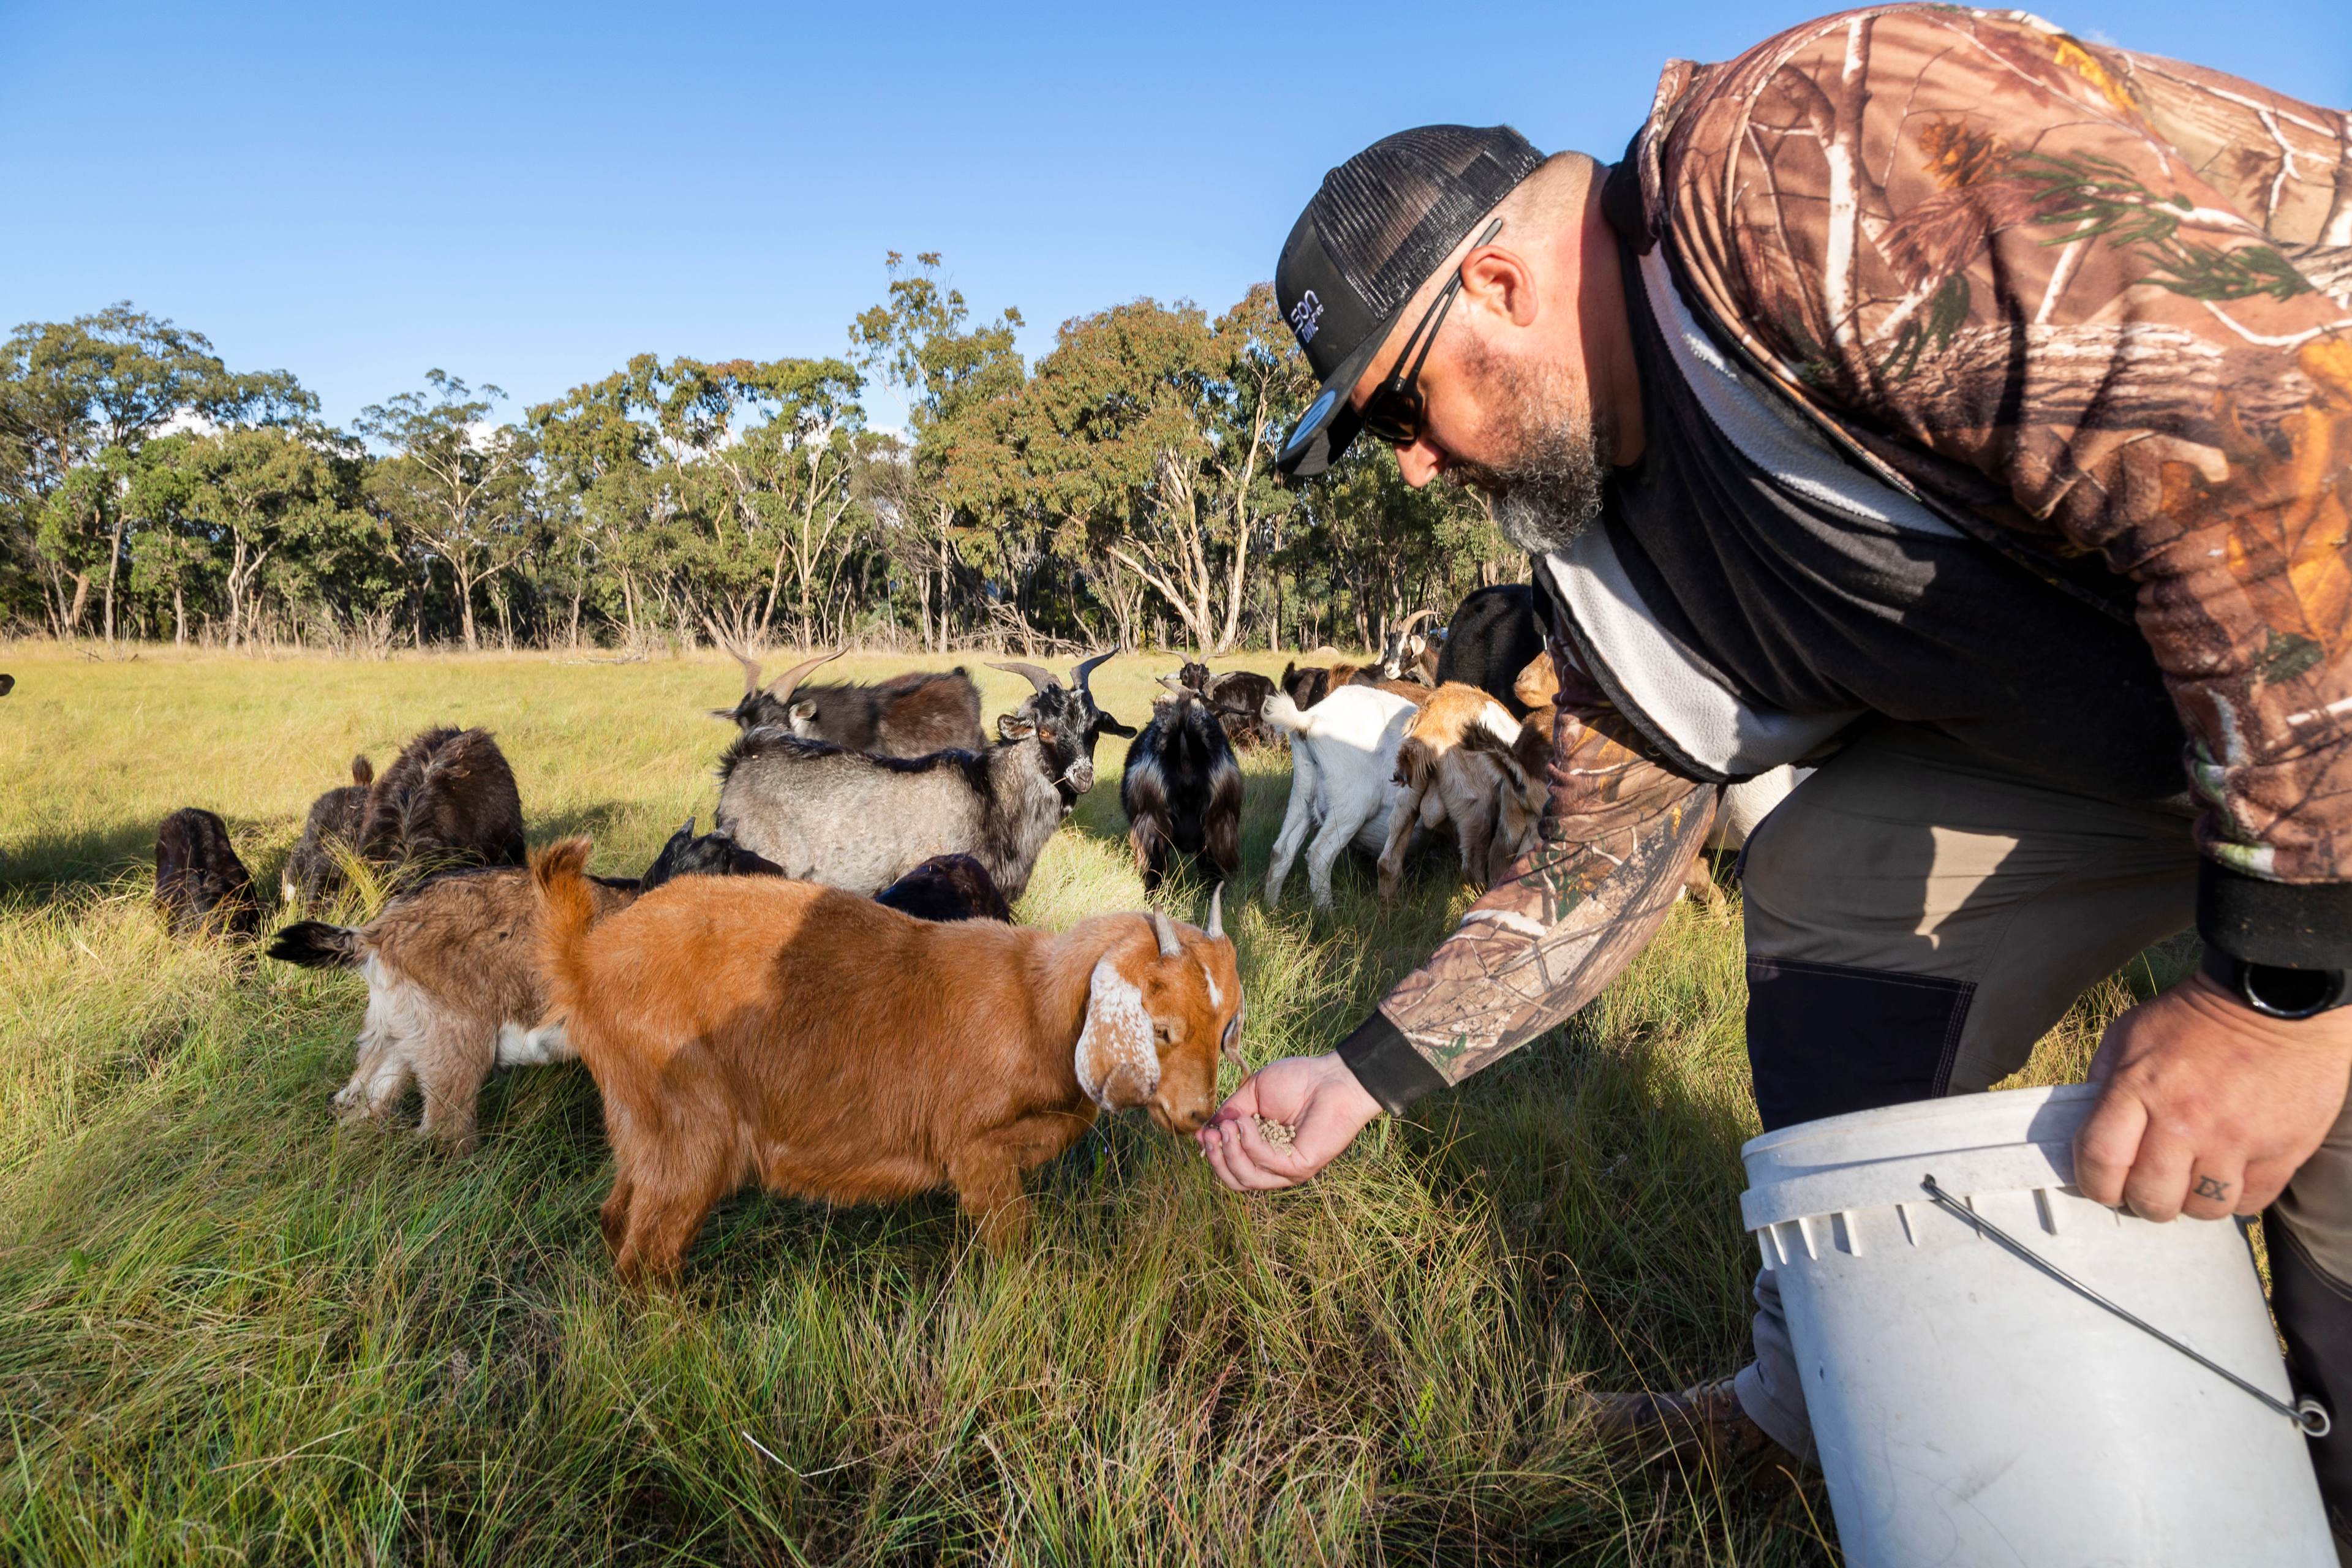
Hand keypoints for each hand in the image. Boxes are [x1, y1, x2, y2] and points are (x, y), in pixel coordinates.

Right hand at [1196, 1051, 1382, 1191]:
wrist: (1332, 1077)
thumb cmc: (1298, 1081)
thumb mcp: (1253, 1094)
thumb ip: (1231, 1112)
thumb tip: (1206, 1130)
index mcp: (1264, 1150)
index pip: (1232, 1167)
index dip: (1213, 1154)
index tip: (1202, 1133)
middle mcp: (1276, 1166)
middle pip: (1236, 1181)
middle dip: (1217, 1158)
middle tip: (1211, 1134)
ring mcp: (1288, 1170)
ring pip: (1247, 1179)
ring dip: (1229, 1152)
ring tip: (1227, 1127)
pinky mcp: (1300, 1168)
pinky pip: (1265, 1163)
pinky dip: (1249, 1142)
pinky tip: (1246, 1121)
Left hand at [2074, 969, 2351, 1221]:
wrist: (2276, 1000)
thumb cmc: (2196, 1017)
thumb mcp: (2130, 1033)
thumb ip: (2104, 1078)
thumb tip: (2087, 1124)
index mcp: (2140, 1088)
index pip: (2100, 1160)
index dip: (2093, 1184)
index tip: (2101, 1184)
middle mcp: (2186, 1120)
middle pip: (2151, 1198)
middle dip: (2141, 1200)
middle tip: (2147, 1187)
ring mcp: (2236, 1140)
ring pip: (2201, 1209)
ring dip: (2189, 1202)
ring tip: (2189, 1180)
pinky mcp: (2281, 1151)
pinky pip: (2248, 1202)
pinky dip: (2233, 1197)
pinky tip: (2227, 1174)